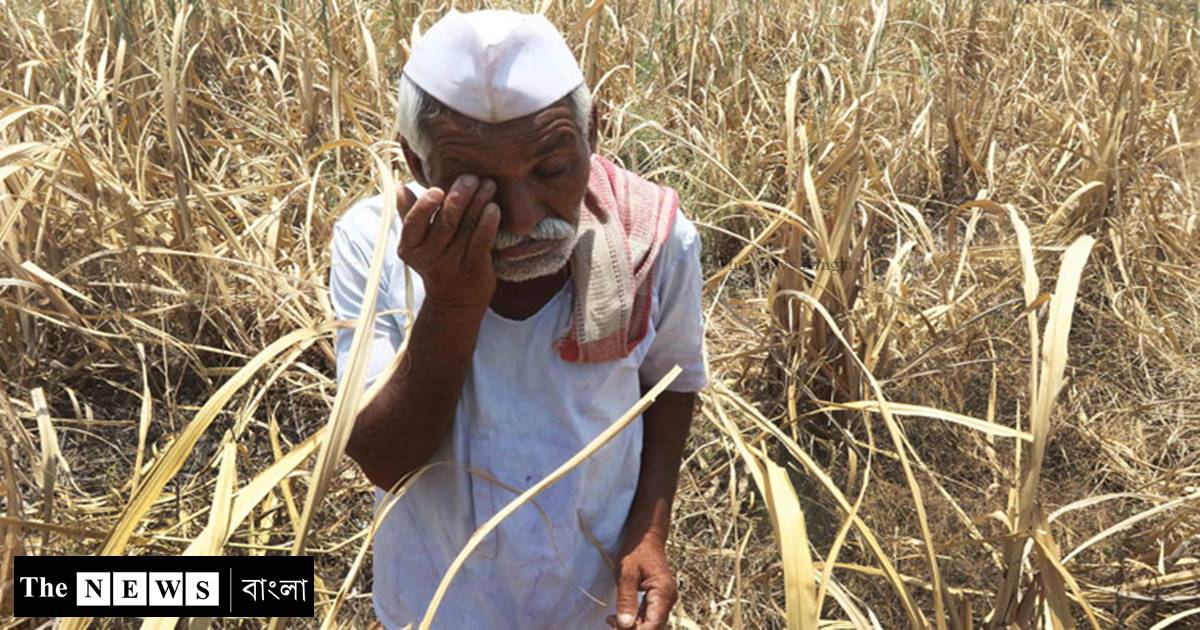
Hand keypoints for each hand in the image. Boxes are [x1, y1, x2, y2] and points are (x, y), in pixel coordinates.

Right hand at [396, 174, 499, 310]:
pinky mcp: (475, 270)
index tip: (437, 189)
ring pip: (466, 228)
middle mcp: (429, 258)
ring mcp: (453, 265)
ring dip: (479, 203)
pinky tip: (494, 208)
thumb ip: (409, 215)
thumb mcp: (417, 243)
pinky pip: (481, 242)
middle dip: (459, 197)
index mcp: (410, 248)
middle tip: (471, 178)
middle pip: (445, 223)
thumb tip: (398, 187)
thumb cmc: (436, 262)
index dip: (425, 207)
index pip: (413, 224)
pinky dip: (489, 223)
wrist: (454, 303)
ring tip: (488, 185)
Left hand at [606, 535, 676, 629]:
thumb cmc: (636, 550)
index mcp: (663, 592)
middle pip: (652, 627)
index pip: (652, 624)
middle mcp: (668, 599)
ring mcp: (665, 600)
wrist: (646, 536)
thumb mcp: (626, 573)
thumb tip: (624, 625)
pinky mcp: (659, 600)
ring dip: (632, 626)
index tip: (614, 627)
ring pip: (651, 624)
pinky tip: (618, 617)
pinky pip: (649, 616)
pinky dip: (635, 620)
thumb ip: (626, 599)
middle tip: (609, 622)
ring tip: (610, 620)